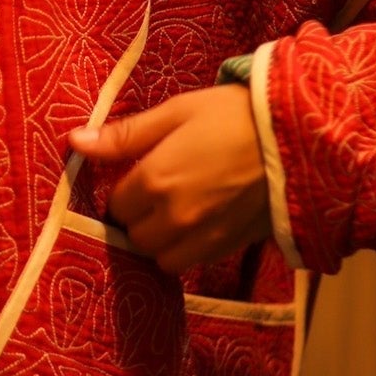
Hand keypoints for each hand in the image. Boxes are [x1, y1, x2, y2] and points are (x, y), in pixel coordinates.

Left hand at [68, 85, 271, 274]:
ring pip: (160, 257)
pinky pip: (190, 264)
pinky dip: (186, 250)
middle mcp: (174, 217)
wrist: (301, 136)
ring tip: (176, 213)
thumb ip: (124, 135)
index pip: (115, 204)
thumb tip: (74, 142)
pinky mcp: (228, 248)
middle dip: (139, 217)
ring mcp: (202, 237)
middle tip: (157, 194)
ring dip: (160, 240)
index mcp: (154, 180)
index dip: (124, 190)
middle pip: (134, 235)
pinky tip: (199, 225)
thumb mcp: (176, 112)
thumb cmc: (233, 115)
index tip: (138, 176)